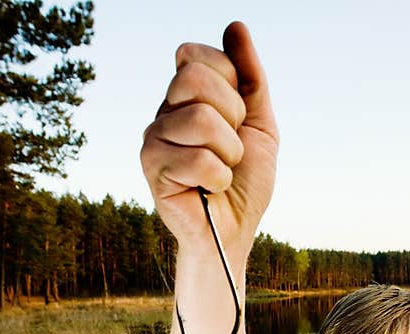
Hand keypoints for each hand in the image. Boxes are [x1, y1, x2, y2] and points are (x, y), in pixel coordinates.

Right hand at [140, 21, 278, 260]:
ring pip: (199, 119)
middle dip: (230, 115)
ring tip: (223, 170)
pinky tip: (210, 190)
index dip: (230, 85)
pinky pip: (198, 159)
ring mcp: (153, 139)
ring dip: (228, 151)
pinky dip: (219, 178)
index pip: (197, 56)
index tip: (236, 118)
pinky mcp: (151, 169)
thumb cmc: (245, 182)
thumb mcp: (259, 123)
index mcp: (185, 97)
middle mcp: (164, 112)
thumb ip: (250, 76)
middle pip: (193, 78)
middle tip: (230, 146)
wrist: (236, 230)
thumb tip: (235, 26)